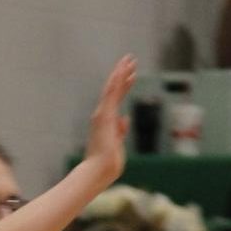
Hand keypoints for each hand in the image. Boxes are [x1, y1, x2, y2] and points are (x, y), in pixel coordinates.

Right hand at [84, 56, 137, 183]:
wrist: (99, 171)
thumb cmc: (108, 162)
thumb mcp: (117, 143)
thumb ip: (120, 130)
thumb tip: (125, 118)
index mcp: (107, 120)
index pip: (117, 98)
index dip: (124, 85)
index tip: (131, 74)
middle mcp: (103, 114)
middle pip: (115, 89)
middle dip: (123, 73)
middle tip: (131, 59)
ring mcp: (103, 114)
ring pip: (113, 88)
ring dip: (121, 73)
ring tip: (129, 60)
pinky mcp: (104, 116)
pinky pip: (111, 95)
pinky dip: (116, 82)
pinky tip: (121, 71)